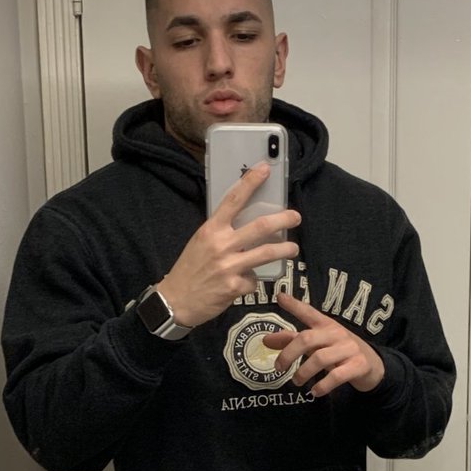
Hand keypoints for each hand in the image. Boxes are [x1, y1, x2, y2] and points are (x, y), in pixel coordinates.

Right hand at [156, 164, 299, 327]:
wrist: (175, 301)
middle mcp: (221, 245)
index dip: (250, 182)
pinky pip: (254, 280)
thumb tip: (246, 223)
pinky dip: (253, 280)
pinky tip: (244, 282)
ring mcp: (229, 267)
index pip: (233, 200)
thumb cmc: (190, 269)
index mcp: (211, 229)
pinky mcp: (235, 287)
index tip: (264, 169)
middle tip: (295, 217)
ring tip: (292, 249)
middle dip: (283, 220)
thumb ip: (222, 232)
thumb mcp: (200, 242)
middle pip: (261, 227)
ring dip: (284, 250)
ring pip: (266, 253)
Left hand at [264, 292, 384, 396]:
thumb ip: (292, 341)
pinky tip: (314, 392)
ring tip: (296, 382)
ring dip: (303, 372)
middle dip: (289, 354)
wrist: (373, 366)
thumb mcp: (318, 343)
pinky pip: (337, 376)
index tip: (280, 297)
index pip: (309, 312)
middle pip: (307, 339)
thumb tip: (265, 340)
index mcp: (326, 325)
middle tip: (279, 368)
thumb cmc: (339, 351)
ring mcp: (349, 349)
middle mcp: (337, 334)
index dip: (294, 305)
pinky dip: (323, 386)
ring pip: (320, 359)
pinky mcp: (358, 366)